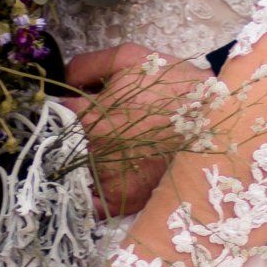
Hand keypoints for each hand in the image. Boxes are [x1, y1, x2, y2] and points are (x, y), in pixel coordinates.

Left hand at [66, 42, 213, 216]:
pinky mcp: (124, 200)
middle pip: (55, 151)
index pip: (49, 118)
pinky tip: (93, 185)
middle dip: (60, 142)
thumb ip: (88, 65)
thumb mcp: (131, 58)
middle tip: (76, 135)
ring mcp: (107, 179)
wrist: (216, 120)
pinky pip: (91, 208)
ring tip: (88, 159)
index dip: (54, 113)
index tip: (64, 112)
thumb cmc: (174, 86)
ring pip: (69, 179)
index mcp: (88, 116)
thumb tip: (62, 79)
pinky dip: (86, 199)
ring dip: (70, 170)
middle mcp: (92, 151)